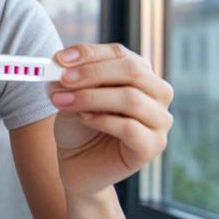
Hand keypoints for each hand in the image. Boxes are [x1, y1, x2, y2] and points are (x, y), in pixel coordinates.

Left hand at [49, 43, 173, 198]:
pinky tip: (83, 119)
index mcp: (141, 74)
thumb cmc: (80, 126)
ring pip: (131, 98)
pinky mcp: (153, 146)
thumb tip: (60, 66)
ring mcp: (160, 120)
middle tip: (62, 79)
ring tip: (64, 102)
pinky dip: (102, 120)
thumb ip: (72, 79)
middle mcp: (157, 93)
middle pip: (133, 71)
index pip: (120, 53)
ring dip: (92, 97)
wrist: (79, 165)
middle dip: (93, 73)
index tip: (59, 59)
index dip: (89, 53)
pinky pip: (130, 127)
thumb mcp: (72, 95)